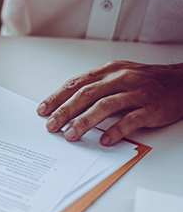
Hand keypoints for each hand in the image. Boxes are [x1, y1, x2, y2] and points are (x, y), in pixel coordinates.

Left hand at [37, 60, 182, 145]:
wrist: (182, 82)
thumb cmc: (146, 81)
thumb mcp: (118, 76)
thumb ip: (96, 87)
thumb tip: (68, 103)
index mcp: (108, 71)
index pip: (76, 83)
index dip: (58, 97)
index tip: (43, 110)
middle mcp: (120, 79)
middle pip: (87, 94)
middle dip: (65, 110)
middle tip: (51, 125)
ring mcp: (136, 92)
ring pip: (105, 105)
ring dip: (85, 121)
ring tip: (71, 134)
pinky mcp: (151, 107)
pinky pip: (131, 119)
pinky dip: (116, 130)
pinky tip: (104, 140)